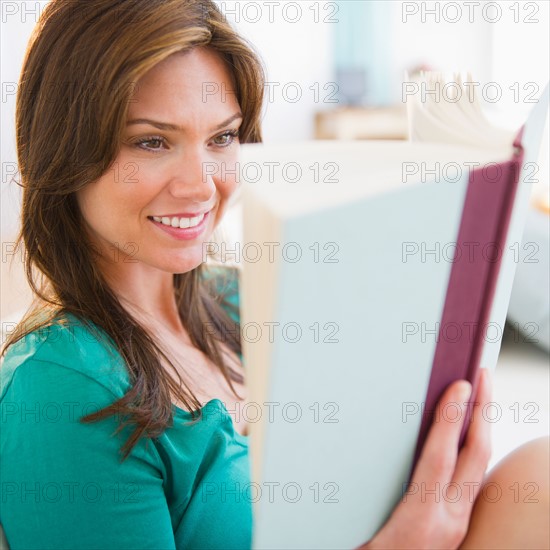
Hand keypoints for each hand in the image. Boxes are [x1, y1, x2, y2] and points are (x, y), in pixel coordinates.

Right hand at [358, 369, 491, 549]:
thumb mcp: (359, 530)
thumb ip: (362, 496)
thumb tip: (349, 457)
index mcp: (419, 520)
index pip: (440, 458)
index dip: (450, 419)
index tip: (462, 386)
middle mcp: (447, 522)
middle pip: (475, 459)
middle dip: (483, 414)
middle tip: (484, 377)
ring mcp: (456, 526)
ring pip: (480, 469)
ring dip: (481, 429)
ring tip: (479, 398)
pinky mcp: (457, 527)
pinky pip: (473, 482)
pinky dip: (474, 451)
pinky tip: (467, 437)